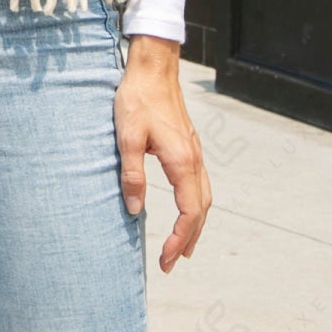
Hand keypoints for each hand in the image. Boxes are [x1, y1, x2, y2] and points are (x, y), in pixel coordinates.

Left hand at [114, 36, 212, 272]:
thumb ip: (132, 175)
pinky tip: (186, 211)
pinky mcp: (189, 147)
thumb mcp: (127, 138)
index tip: (165, 259)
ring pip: (204, 198)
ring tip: (183, 247)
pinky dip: (195, 206)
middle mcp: (194, 160)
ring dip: (195, 225)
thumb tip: (135, 210)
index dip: (179, 239)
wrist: (153, 68)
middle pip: (201, 210)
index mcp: (182, 161)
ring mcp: (194, 153)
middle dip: (188, 239)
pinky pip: (199, 185)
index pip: (189, 213)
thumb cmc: (138, 99)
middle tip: (171, 263)